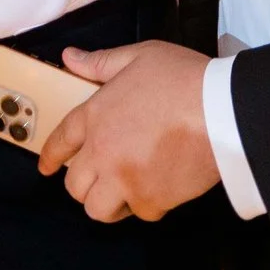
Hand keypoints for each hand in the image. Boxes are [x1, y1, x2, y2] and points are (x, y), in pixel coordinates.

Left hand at [37, 41, 218, 222]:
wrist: (221, 111)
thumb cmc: (185, 80)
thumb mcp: (141, 56)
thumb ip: (101, 62)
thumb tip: (70, 57)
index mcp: (96, 115)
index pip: (60, 142)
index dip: (51, 156)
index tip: (47, 167)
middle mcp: (103, 152)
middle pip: (75, 186)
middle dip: (84, 184)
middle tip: (101, 178)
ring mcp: (124, 179)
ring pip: (98, 209)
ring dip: (109, 202)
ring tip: (125, 191)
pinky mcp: (150, 200)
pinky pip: (139, 213)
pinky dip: (147, 204)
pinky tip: (158, 188)